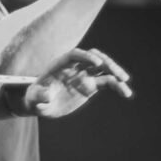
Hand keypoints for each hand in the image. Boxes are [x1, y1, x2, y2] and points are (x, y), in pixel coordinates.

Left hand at [10, 48, 130, 117]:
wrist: (41, 105)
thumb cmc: (35, 99)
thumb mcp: (34, 99)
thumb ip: (39, 95)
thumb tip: (47, 94)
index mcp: (60, 65)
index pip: (75, 55)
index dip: (86, 56)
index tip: (97, 63)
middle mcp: (74, 67)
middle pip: (94, 58)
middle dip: (106, 64)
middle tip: (118, 75)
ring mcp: (84, 75)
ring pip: (103, 69)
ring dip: (115, 74)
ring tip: (125, 84)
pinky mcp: (90, 86)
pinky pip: (106, 83)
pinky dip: (116, 86)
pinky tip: (126, 93)